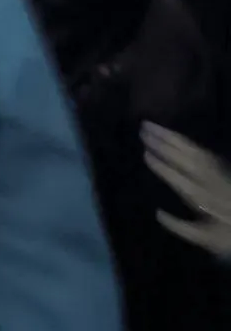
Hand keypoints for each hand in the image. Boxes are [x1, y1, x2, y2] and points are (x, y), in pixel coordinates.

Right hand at [142, 122, 230, 260]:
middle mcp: (210, 183)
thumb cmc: (228, 234)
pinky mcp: (221, 170)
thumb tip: (157, 213)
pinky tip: (176, 137)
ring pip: (194, 153)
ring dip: (173, 138)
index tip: (145, 153)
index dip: (163, 167)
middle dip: (164, 144)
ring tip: (154, 126)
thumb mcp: (206, 239)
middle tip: (144, 129)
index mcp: (203, 200)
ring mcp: (217, 174)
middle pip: (186, 160)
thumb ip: (182, 228)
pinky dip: (188, 143)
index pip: (180, 180)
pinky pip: (203, 153)